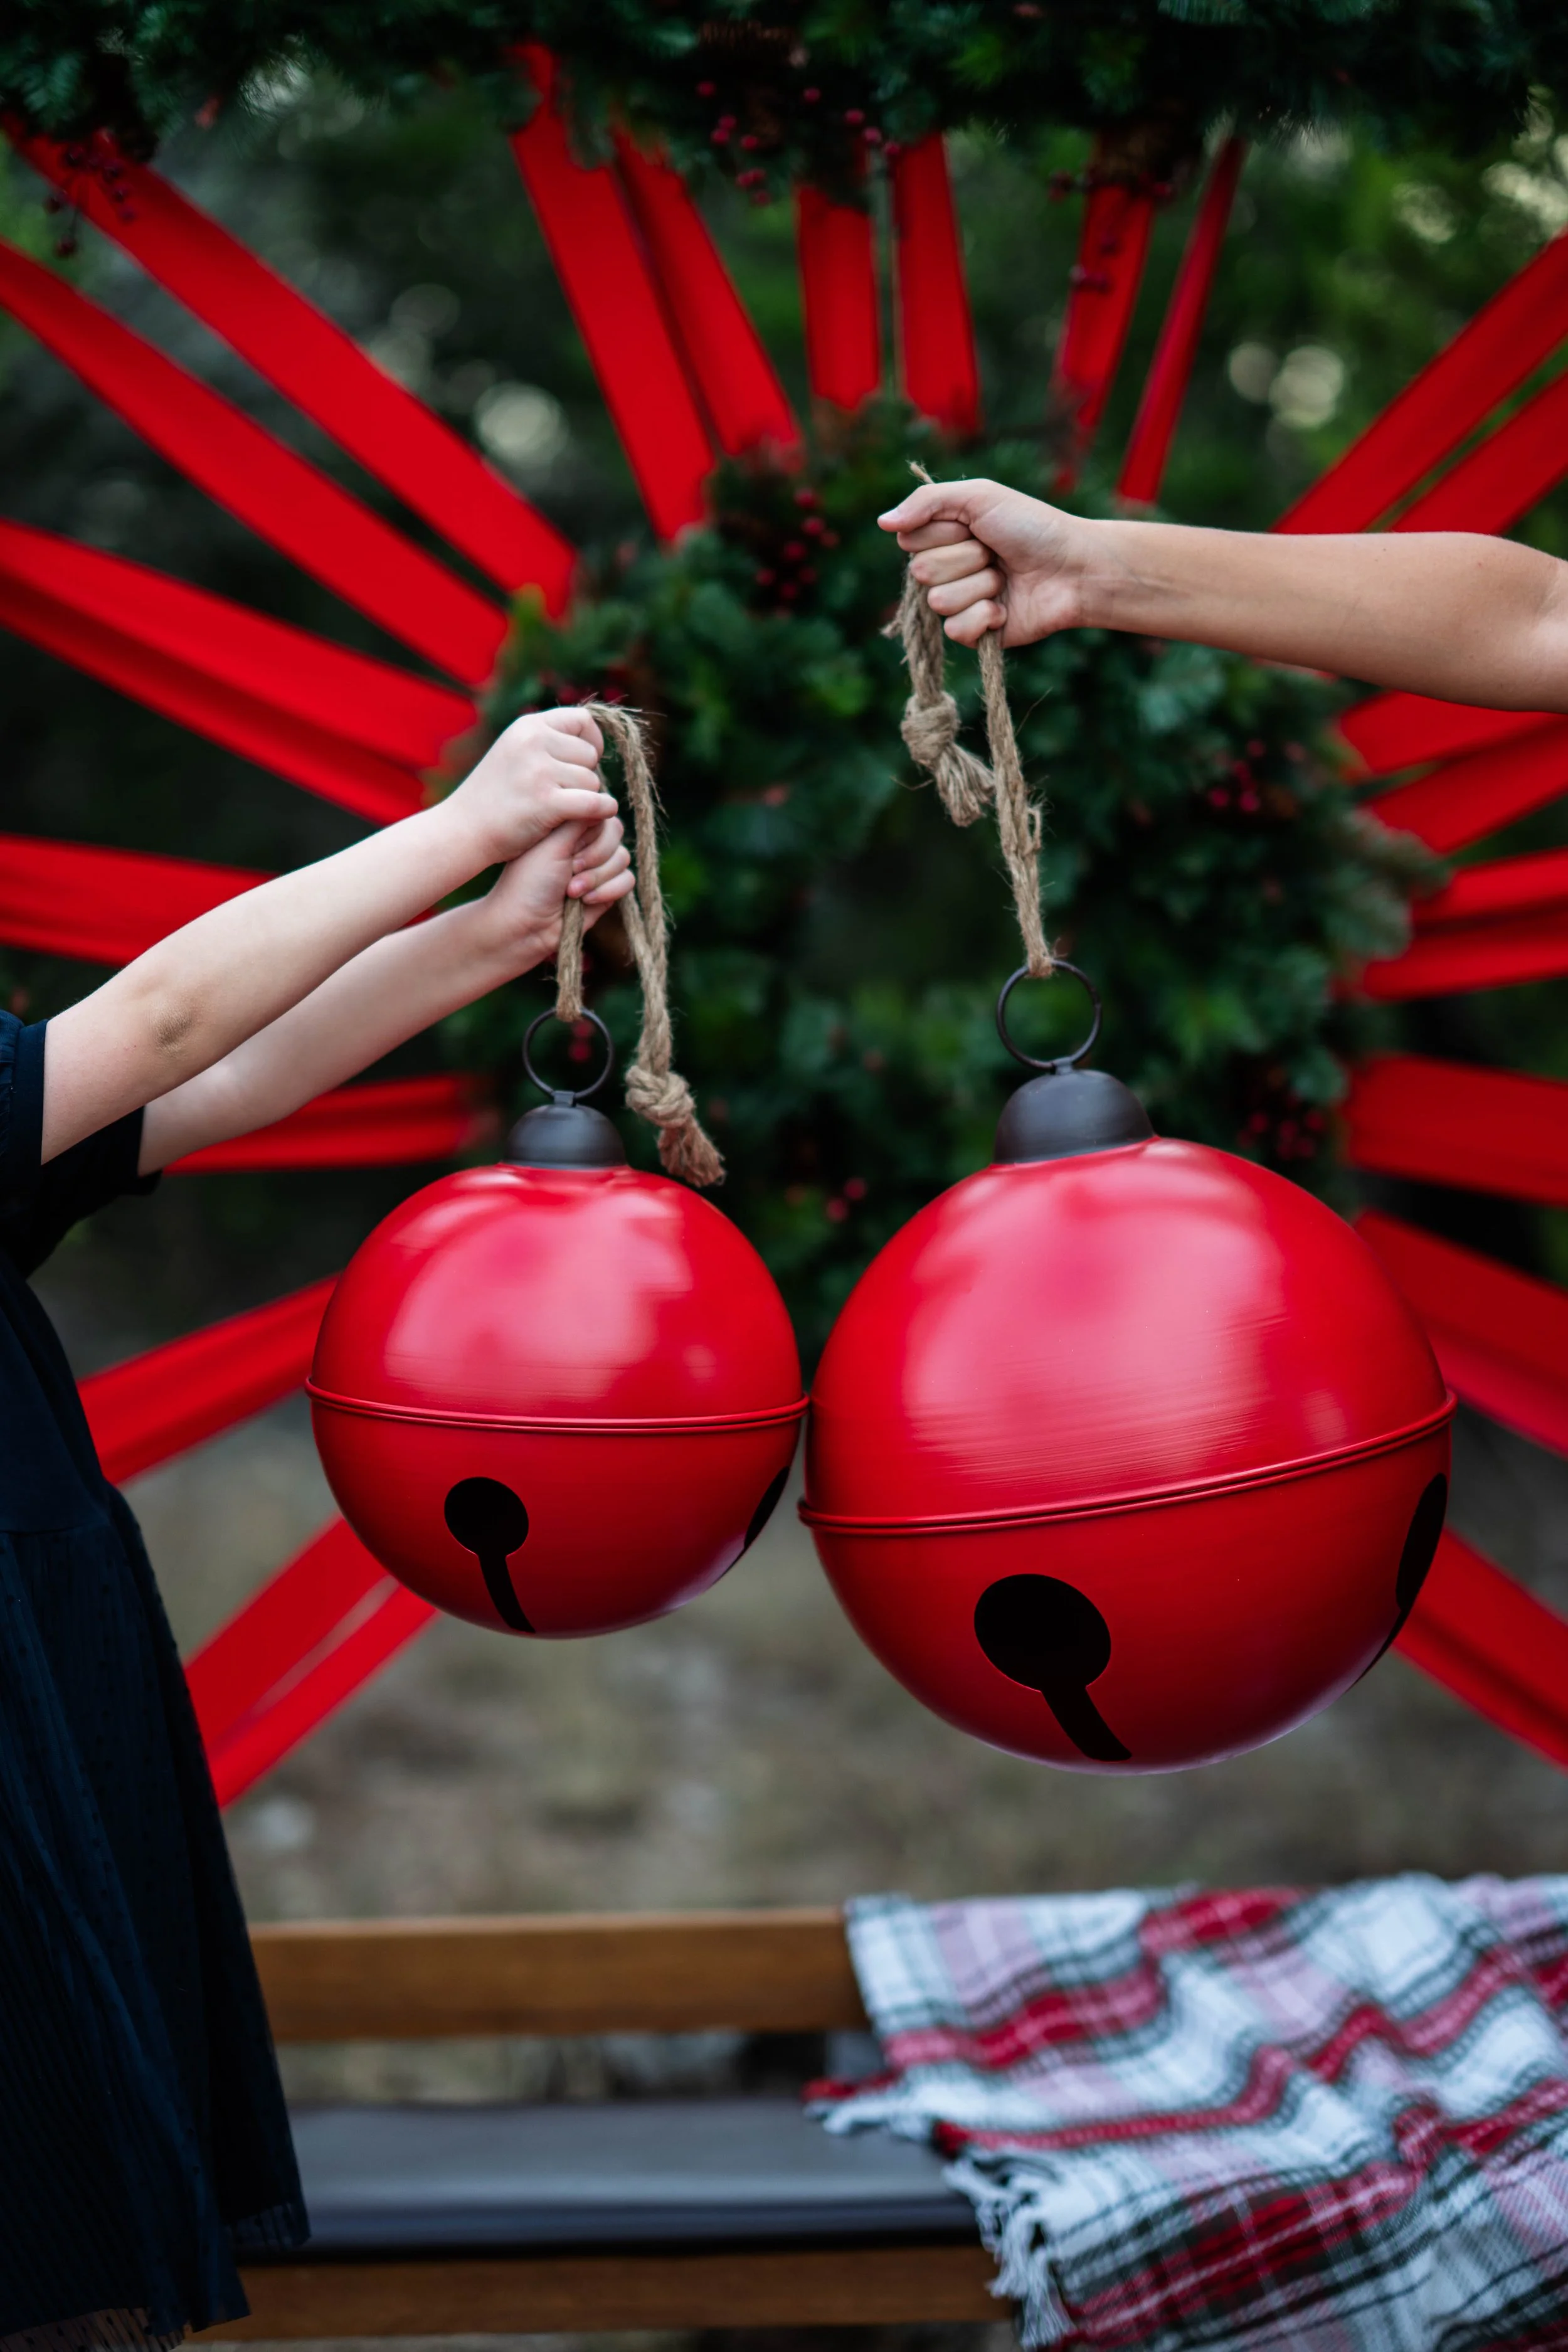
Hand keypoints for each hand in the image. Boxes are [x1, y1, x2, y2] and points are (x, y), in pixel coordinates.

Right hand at [446, 706, 617, 866]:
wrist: (463, 829)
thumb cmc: (494, 795)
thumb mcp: (514, 753)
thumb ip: (547, 743)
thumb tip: (593, 746)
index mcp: (528, 726)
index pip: (582, 720)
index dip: (591, 741)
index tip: (585, 761)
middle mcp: (534, 741)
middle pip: (589, 754)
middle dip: (584, 775)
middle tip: (564, 793)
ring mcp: (539, 771)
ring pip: (592, 781)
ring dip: (585, 797)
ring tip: (559, 808)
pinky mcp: (546, 802)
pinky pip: (594, 803)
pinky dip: (602, 810)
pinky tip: (600, 815)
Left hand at [472, 812, 634, 974]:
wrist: (526, 925)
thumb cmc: (529, 881)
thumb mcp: (552, 843)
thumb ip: (579, 818)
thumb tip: (602, 799)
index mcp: (568, 825)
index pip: (600, 812)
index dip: (590, 832)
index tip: (568, 849)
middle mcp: (585, 842)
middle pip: (616, 834)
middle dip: (595, 856)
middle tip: (569, 869)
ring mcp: (598, 866)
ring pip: (623, 858)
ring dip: (598, 877)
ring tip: (571, 891)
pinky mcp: (608, 888)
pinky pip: (628, 880)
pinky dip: (609, 890)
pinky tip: (586, 901)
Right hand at [878, 478, 1102, 647]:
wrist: (1074, 568)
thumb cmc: (1032, 527)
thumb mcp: (980, 497)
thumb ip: (929, 501)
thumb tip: (882, 522)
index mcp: (943, 535)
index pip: (910, 538)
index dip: (943, 533)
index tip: (974, 526)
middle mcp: (946, 568)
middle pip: (921, 571)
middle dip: (965, 558)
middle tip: (996, 553)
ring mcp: (959, 602)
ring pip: (938, 601)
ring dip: (980, 585)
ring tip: (1005, 578)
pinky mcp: (974, 633)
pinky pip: (955, 630)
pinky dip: (985, 616)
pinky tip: (1006, 607)